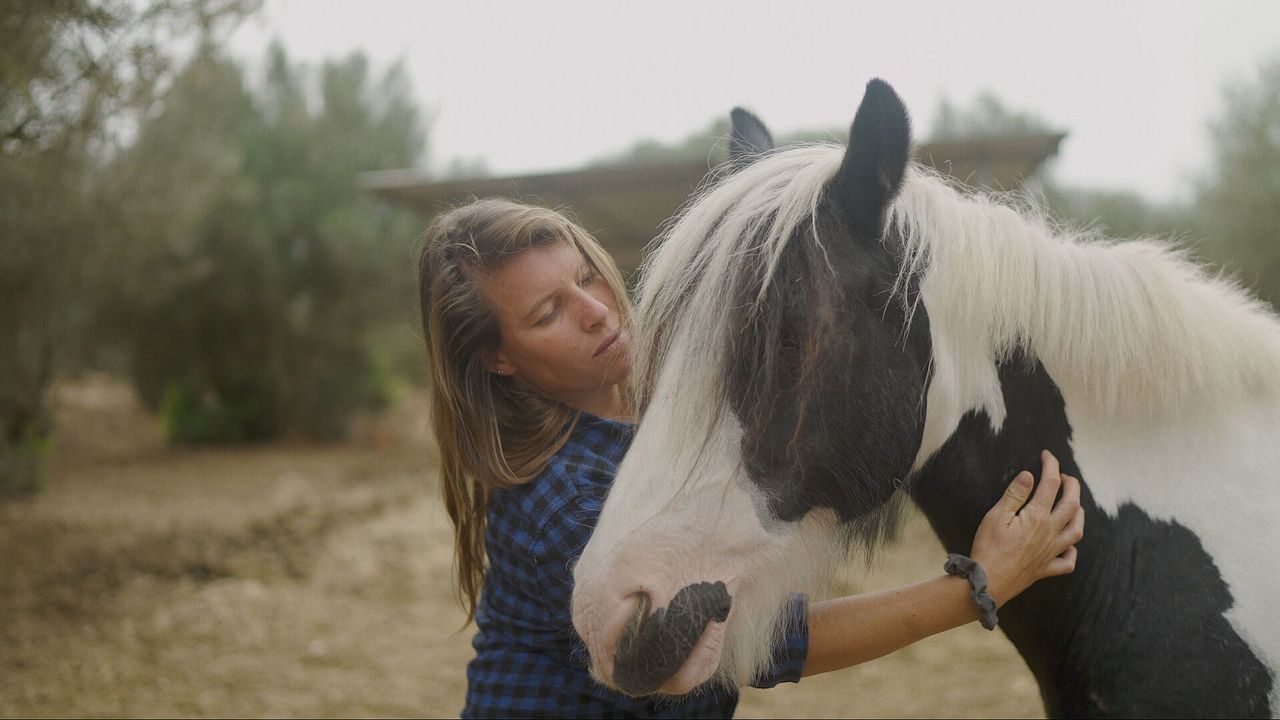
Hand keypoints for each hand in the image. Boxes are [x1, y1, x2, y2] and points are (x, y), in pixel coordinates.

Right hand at [970, 450, 1083, 605]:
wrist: (988, 582)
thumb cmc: (988, 548)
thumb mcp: (996, 516)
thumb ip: (1015, 494)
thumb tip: (1029, 475)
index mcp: (1037, 517)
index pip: (1050, 484)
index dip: (1051, 465)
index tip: (1046, 455)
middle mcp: (1050, 533)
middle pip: (1072, 504)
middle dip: (1072, 485)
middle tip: (1064, 476)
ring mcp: (1051, 552)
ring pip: (1077, 531)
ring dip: (1079, 514)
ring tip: (1074, 504)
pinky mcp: (1046, 569)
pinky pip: (1067, 561)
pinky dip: (1071, 552)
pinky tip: (1067, 546)